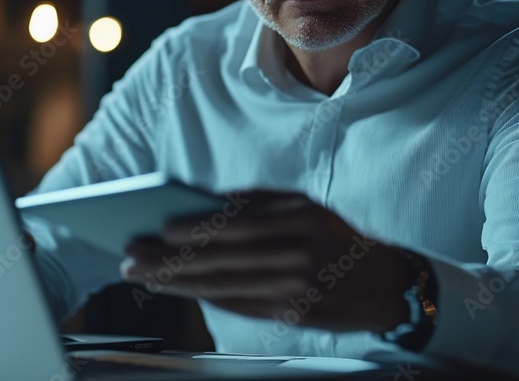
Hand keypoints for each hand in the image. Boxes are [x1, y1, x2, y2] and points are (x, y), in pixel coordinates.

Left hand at [121, 190, 411, 332]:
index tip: (160, 229)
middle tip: (133, 257)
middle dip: (171, 260)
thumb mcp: (307, 205)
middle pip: (223, 259)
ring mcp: (295, 290)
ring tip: (144, 276)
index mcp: (302, 218)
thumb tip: (203, 206)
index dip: (196, 229)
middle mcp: (299, 255)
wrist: (386, 283)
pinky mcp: (292, 315)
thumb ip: (260, 203)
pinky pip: (239, 306)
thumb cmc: (337, 234)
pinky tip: (180, 289)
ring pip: (224, 287)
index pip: (238, 224)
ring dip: (178, 282)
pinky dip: (206, 298)